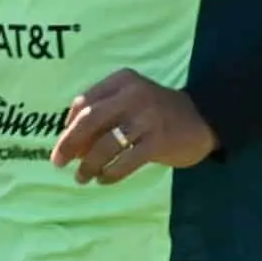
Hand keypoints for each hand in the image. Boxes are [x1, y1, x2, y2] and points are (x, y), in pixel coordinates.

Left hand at [51, 68, 215, 183]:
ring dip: (89, 164)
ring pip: (106, 144)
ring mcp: (148, 117)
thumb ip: (103, 115)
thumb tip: (70, 145)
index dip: (68, 126)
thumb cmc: (157, 112)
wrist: (203, 119)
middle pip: (90, 120)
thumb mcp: (130, 101)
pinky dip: (110, 173)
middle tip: (59, 163)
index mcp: (122, 80)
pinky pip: (126, 161)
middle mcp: (134, 94)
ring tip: (82, 177)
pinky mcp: (159, 141)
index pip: (84, 102)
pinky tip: (104, 180)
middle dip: (69, 144)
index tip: (64, 146)